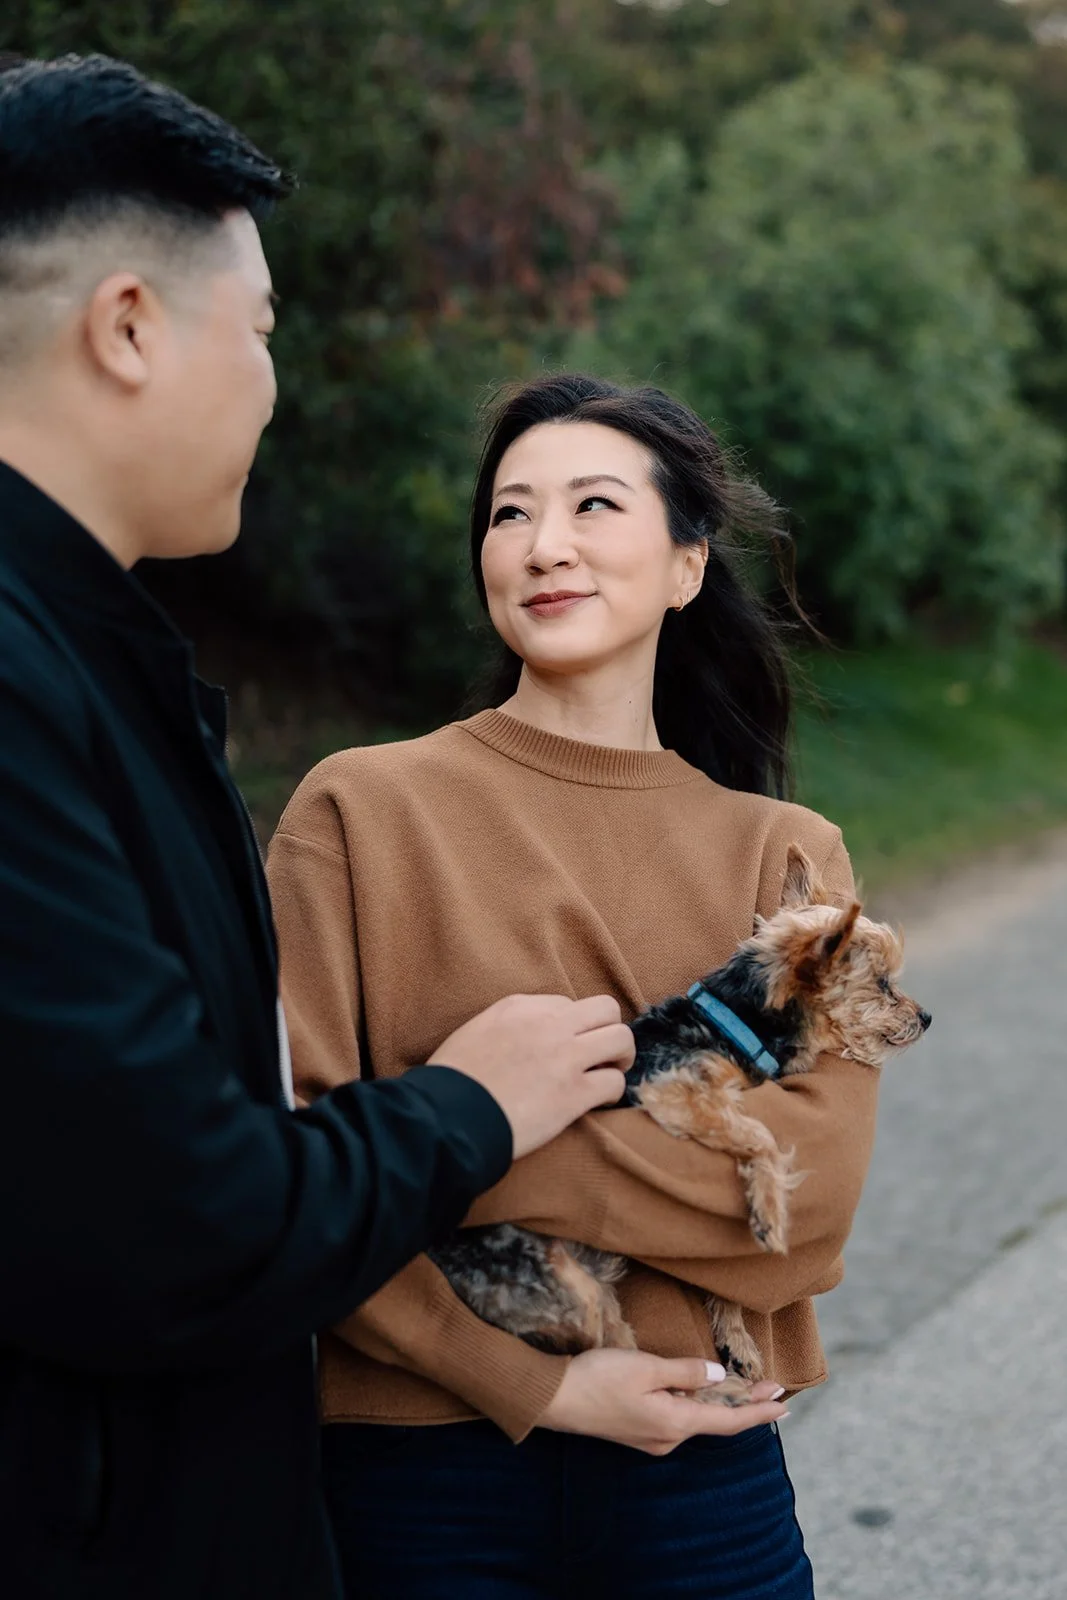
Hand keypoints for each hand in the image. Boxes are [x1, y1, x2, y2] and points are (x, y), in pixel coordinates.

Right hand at [429, 994, 632, 1159]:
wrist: (448, 1115)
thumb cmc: (453, 1080)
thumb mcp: (476, 1031)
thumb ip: (507, 1025)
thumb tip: (527, 1035)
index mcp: (520, 1007)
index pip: (567, 1004)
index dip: (572, 1027)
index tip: (565, 1046)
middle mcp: (548, 1024)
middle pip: (606, 1010)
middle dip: (608, 1030)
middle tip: (601, 1054)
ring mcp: (565, 1057)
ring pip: (621, 1039)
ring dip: (620, 1057)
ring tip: (608, 1073)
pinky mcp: (574, 1093)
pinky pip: (614, 1083)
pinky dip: (612, 1092)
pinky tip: (598, 1102)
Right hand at [538, 1348, 788, 1454]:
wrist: (554, 1400)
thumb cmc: (598, 1379)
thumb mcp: (646, 1367)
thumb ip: (685, 1371)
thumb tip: (718, 1376)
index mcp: (675, 1423)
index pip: (728, 1420)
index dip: (759, 1411)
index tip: (786, 1403)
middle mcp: (668, 1438)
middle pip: (716, 1420)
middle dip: (746, 1403)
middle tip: (774, 1387)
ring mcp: (652, 1437)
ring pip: (697, 1418)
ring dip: (721, 1402)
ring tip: (744, 1386)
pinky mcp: (638, 1430)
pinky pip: (679, 1417)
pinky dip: (698, 1403)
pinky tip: (700, 1390)